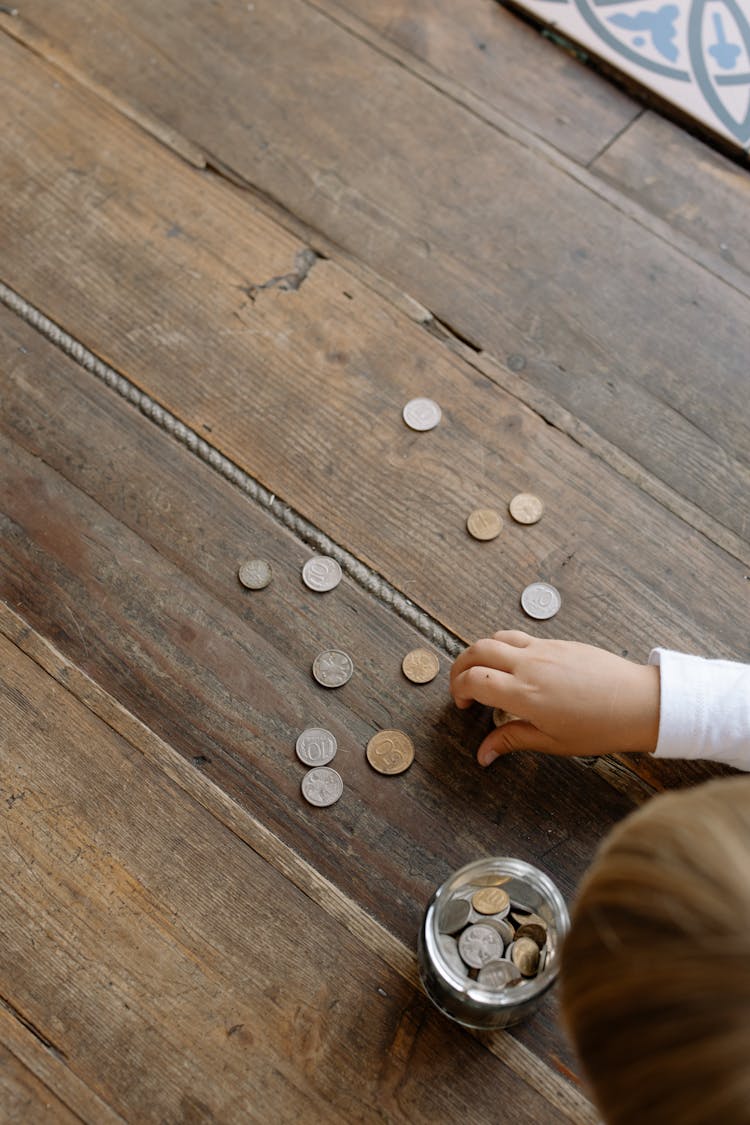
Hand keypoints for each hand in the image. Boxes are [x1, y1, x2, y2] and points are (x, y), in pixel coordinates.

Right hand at [449, 631, 659, 765]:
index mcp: (525, 694)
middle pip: (477, 650)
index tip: (464, 704)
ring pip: (497, 637)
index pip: (474, 680)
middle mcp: (529, 665)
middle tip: (462, 685)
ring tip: (484, 671)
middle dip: (460, 666)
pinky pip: (521, 637)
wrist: (640, 702)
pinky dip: (505, 647)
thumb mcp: (553, 741)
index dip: (459, 689)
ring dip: (481, 651)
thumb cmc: (601, 727)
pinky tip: (514, 667)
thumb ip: (512, 740)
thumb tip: (483, 754)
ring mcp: (544, 649)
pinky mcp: (558, 642)